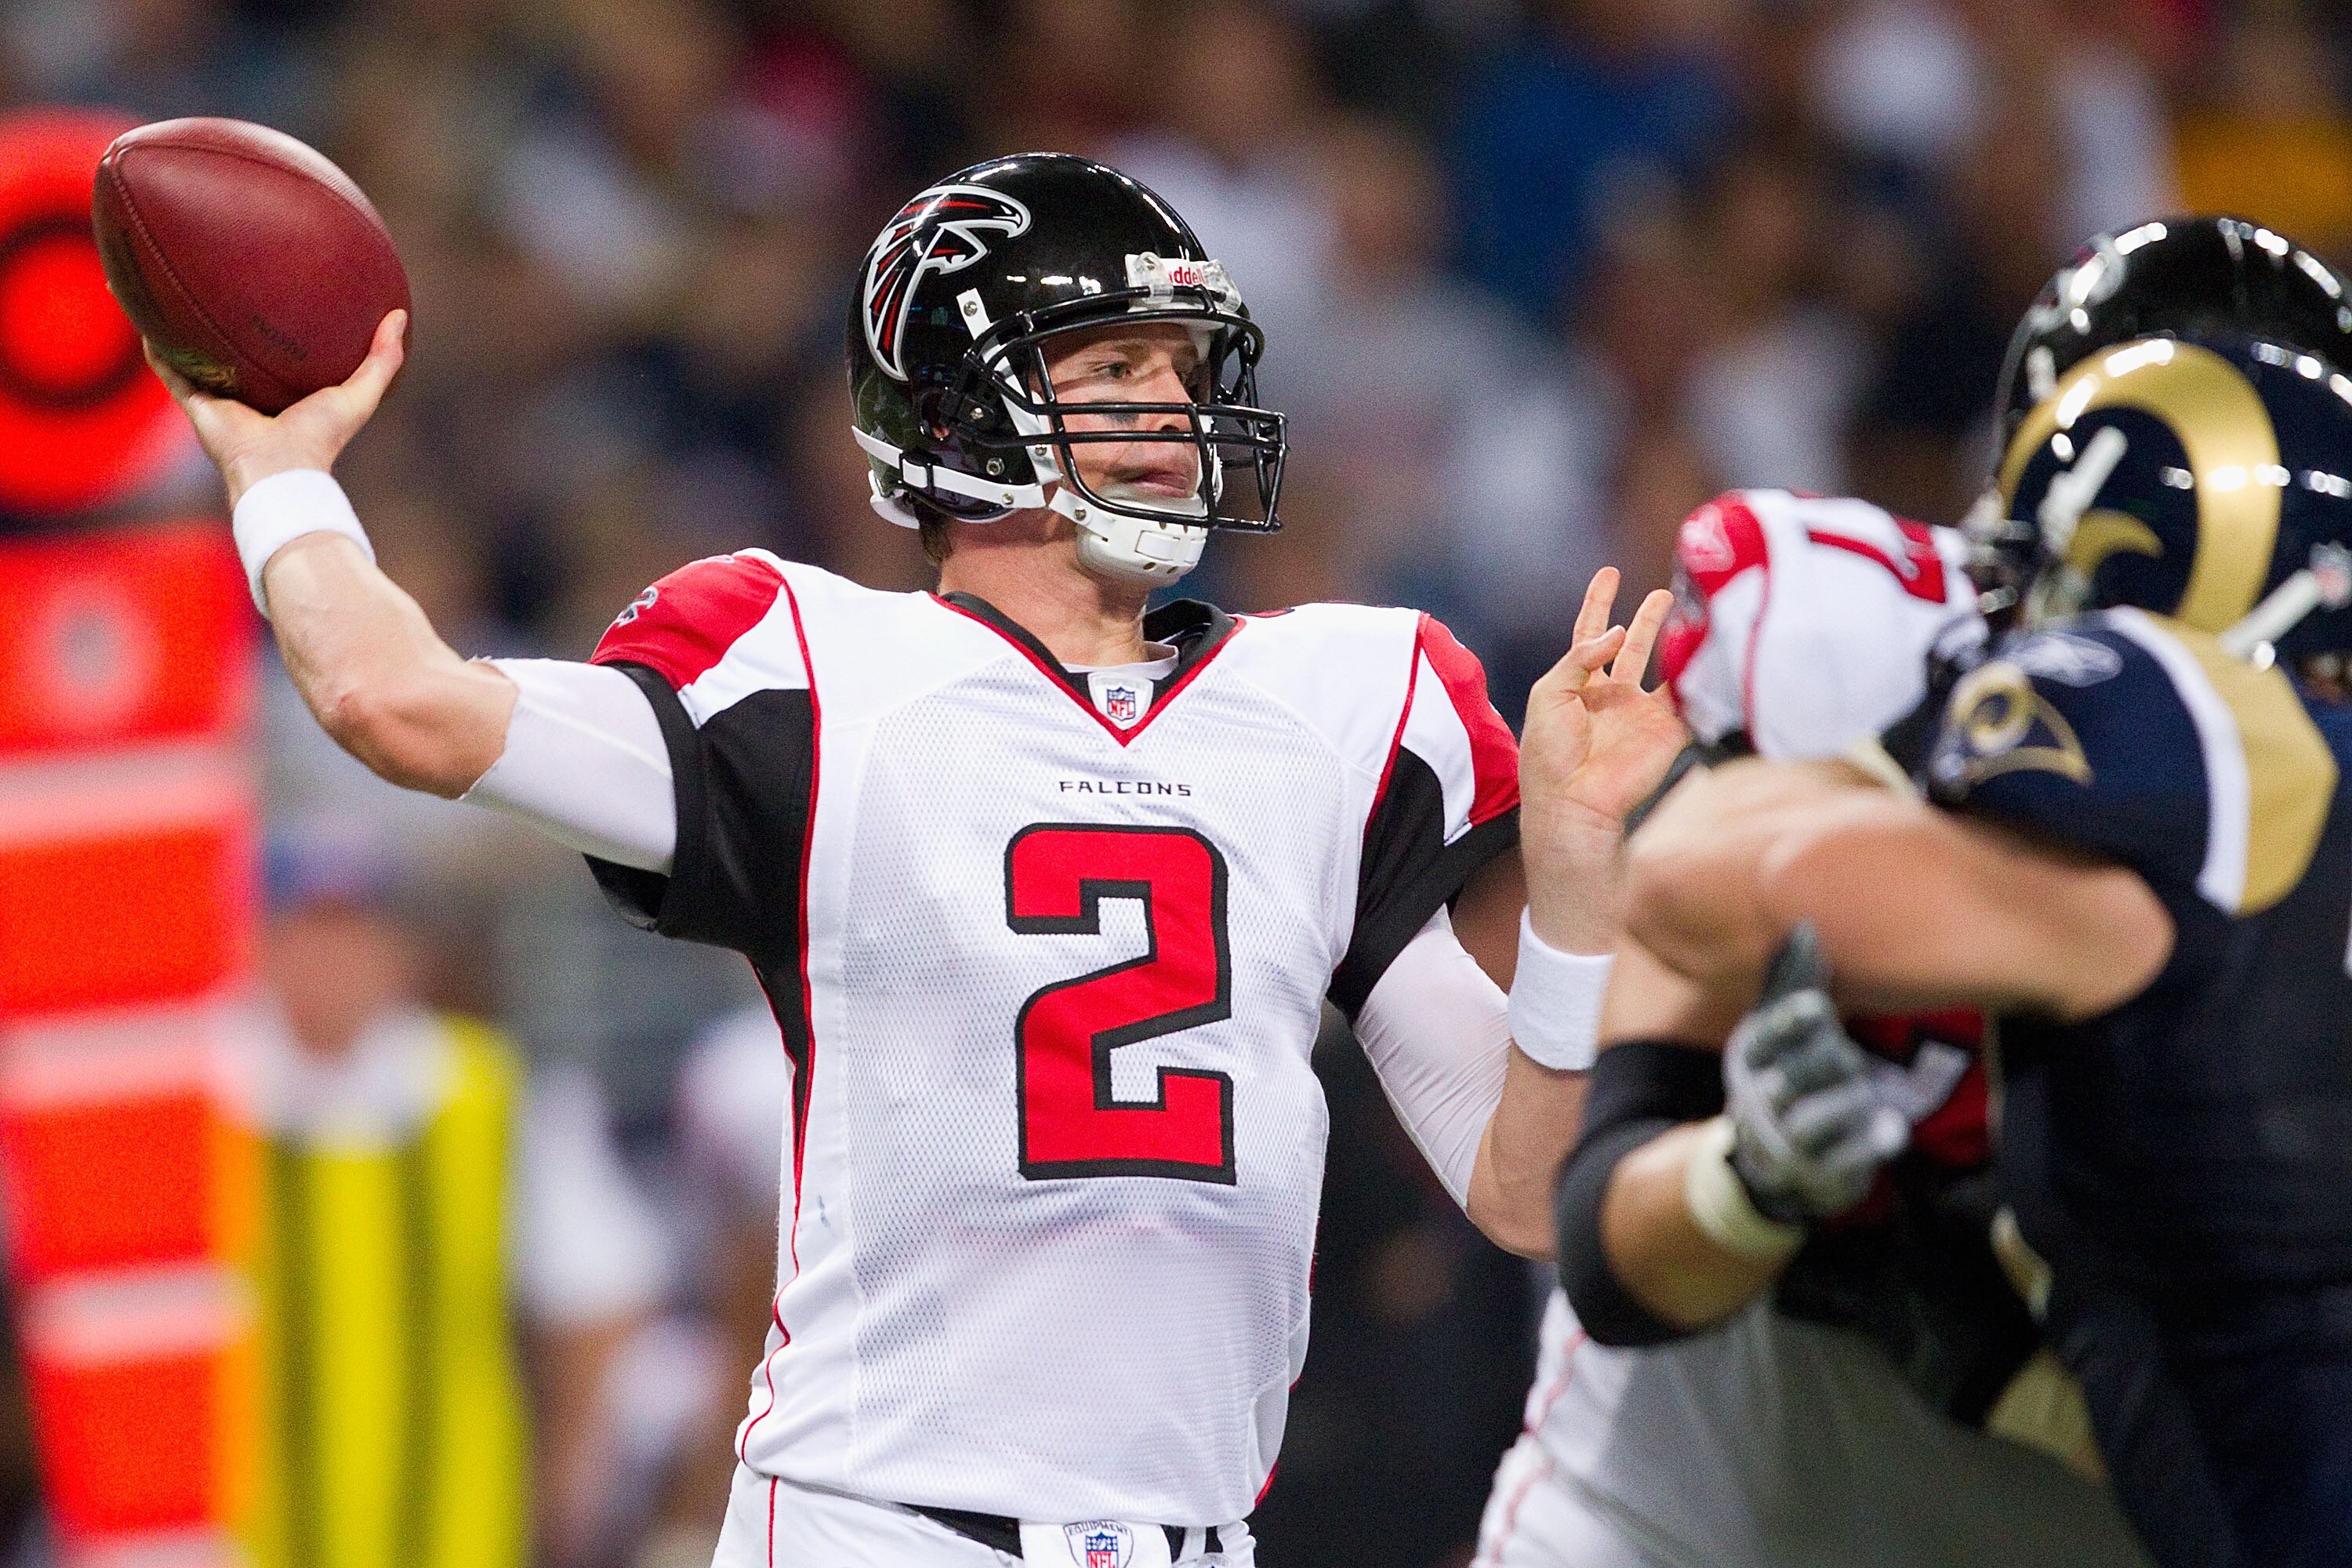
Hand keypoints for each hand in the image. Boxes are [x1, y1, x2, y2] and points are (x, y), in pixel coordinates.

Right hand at [146, 308, 406, 507]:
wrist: (280, 470)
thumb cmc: (322, 438)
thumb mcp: (359, 394)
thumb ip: (382, 360)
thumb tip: (400, 317)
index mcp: (282, 390)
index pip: (274, 352)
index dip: (272, 326)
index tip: (270, 292)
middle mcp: (247, 391)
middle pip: (231, 347)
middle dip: (222, 318)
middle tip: (215, 276)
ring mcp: (218, 396)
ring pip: (192, 352)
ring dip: (177, 324)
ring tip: (165, 287)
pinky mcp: (193, 401)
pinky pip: (167, 366)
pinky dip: (154, 344)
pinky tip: (143, 314)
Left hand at [1519, 567, 1688, 949]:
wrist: (1574, 802)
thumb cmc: (1549, 753)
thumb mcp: (1550, 693)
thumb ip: (1580, 656)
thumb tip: (1616, 632)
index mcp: (1579, 685)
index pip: (1589, 634)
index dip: (1598, 602)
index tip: (1608, 573)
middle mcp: (1613, 696)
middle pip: (1634, 645)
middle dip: (1646, 618)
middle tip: (1664, 592)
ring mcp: (1642, 713)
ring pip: (1667, 666)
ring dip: (1678, 638)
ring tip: (1691, 608)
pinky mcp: (1669, 731)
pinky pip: (1691, 697)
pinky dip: (1703, 674)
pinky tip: (1713, 647)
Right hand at [1722, 926, 1908, 1222]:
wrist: (1771, 1164)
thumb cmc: (1785, 1076)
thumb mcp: (1778, 1031)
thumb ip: (1791, 982)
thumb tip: (1805, 926)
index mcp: (1749, 1055)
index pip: (1769, 1032)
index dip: (1794, 1018)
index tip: (1821, 1008)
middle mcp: (1759, 1098)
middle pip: (1800, 1071)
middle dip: (1832, 1059)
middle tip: (1845, 1058)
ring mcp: (1785, 1142)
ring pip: (1821, 1115)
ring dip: (1851, 1098)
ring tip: (1863, 1091)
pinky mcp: (1816, 1175)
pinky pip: (1849, 1157)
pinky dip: (1873, 1141)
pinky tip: (1891, 1129)